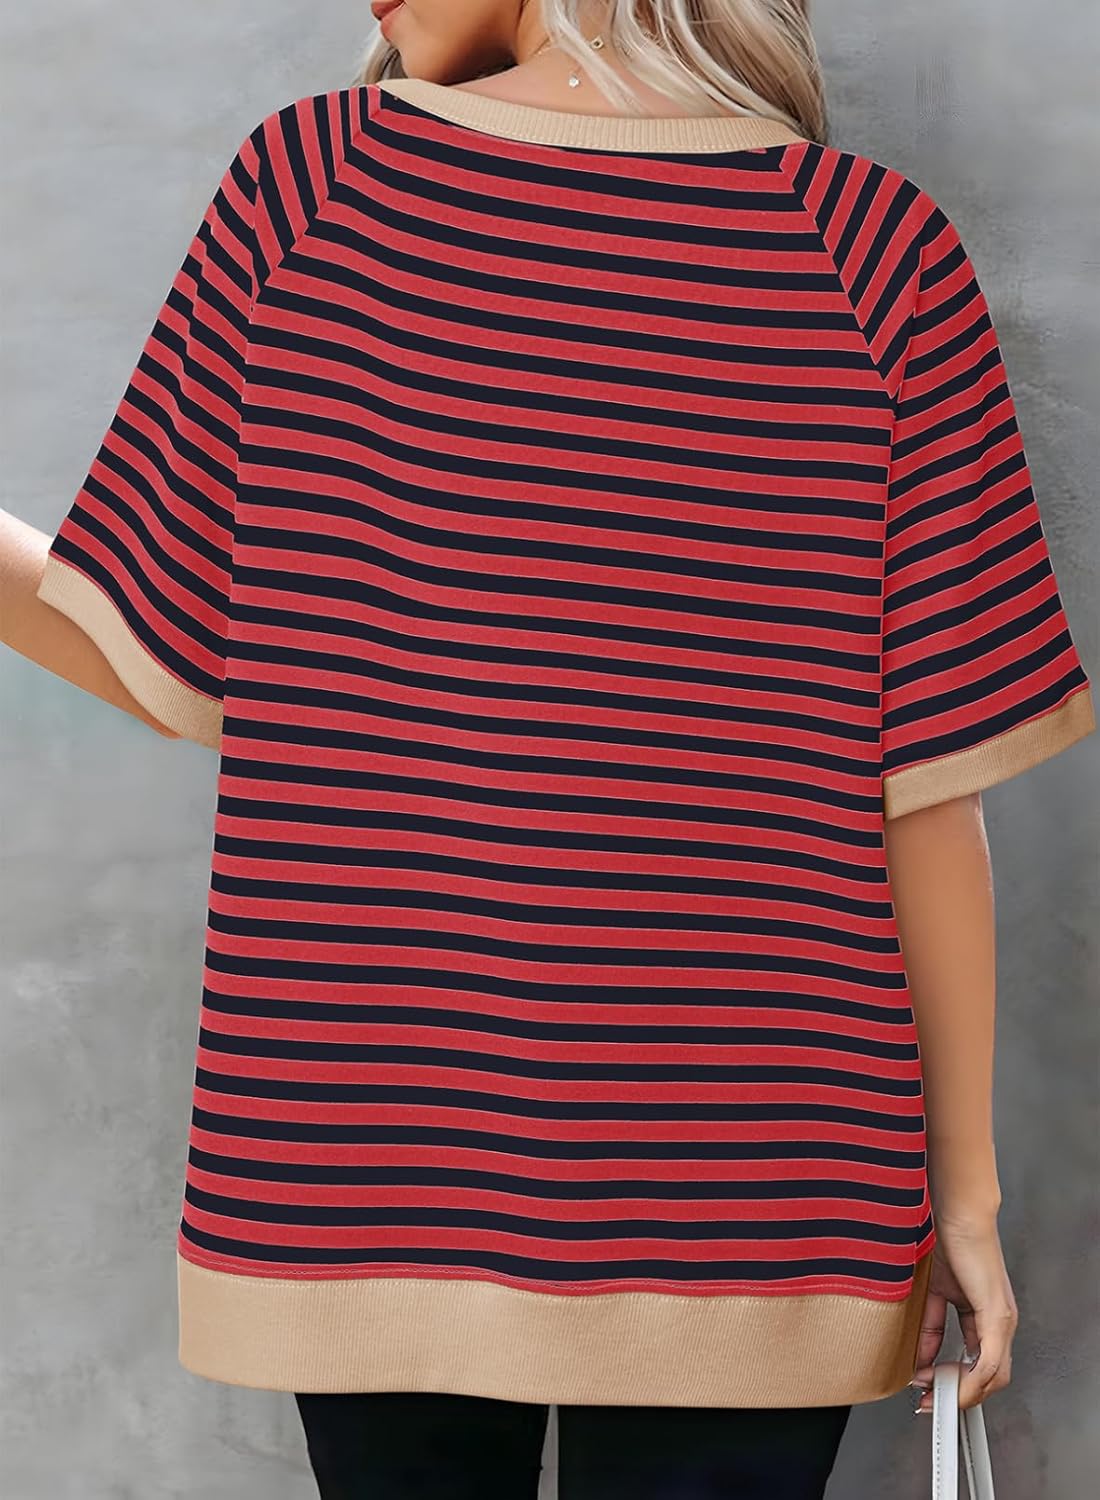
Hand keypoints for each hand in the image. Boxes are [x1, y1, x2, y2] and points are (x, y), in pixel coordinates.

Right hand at [910, 1214, 1017, 1412]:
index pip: (978, 1364)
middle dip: (957, 1394)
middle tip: (929, 1399)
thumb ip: (930, 1327)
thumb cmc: (946, 1241)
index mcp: (986, 1317)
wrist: (956, 1213)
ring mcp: (1002, 1320)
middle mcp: (1001, 1322)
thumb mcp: (933, 1292)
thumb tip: (921, 1355)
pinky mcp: (997, 1315)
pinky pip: (989, 1362)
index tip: (926, 1388)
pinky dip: (970, 1380)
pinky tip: (950, 1383)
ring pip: (994, 1377)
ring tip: (934, 1392)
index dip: (952, 1382)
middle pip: (990, 1378)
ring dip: (962, 1391)